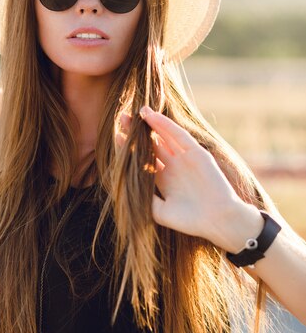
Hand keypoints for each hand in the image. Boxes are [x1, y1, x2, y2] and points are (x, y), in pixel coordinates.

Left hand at [116, 106, 259, 248]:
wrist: (217, 221)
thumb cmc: (189, 221)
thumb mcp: (159, 212)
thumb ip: (144, 198)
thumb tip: (127, 185)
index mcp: (164, 180)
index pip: (143, 159)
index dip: (130, 149)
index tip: (115, 137)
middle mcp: (173, 167)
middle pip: (152, 145)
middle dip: (137, 133)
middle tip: (121, 119)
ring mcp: (185, 159)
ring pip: (164, 136)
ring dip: (150, 123)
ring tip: (135, 111)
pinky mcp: (197, 153)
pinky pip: (178, 136)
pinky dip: (165, 125)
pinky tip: (151, 116)